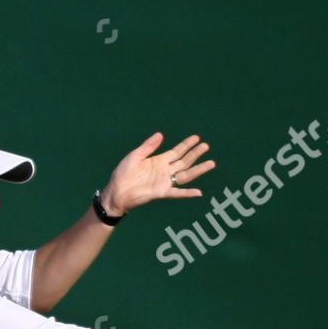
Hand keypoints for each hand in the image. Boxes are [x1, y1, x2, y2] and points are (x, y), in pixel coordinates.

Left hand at [99, 132, 215, 215]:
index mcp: (159, 161)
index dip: (187, 145)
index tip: (197, 138)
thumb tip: (161, 134)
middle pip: (184, 161)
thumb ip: (148, 146)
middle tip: (206, 146)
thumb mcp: (135, 156)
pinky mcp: (161, 192)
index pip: (177, 151)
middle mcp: (165, 171)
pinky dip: (187, 193)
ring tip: (211, 163)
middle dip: (195, 153)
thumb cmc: (123, 174)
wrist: (116, 192)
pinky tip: (198, 193)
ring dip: (198, 170)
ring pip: (186, 175)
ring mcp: (164, 182)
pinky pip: (177, 193)